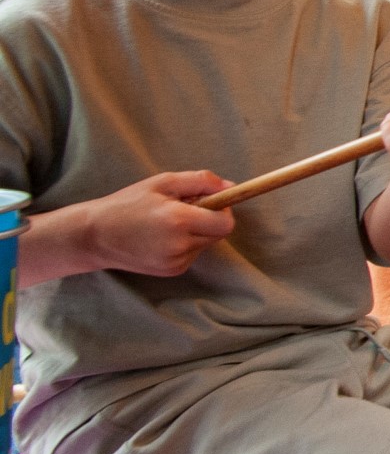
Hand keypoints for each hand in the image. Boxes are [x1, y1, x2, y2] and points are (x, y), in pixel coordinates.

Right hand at [83, 170, 236, 275]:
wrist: (94, 236)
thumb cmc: (127, 204)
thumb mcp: (163, 182)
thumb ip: (201, 181)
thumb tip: (231, 186)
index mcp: (179, 221)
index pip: (225, 223)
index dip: (223, 209)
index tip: (209, 199)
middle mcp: (179, 246)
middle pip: (218, 234)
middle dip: (210, 218)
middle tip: (184, 207)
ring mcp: (175, 262)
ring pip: (205, 243)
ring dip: (197, 231)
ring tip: (168, 221)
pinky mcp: (171, 271)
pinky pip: (192, 253)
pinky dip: (185, 242)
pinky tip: (162, 235)